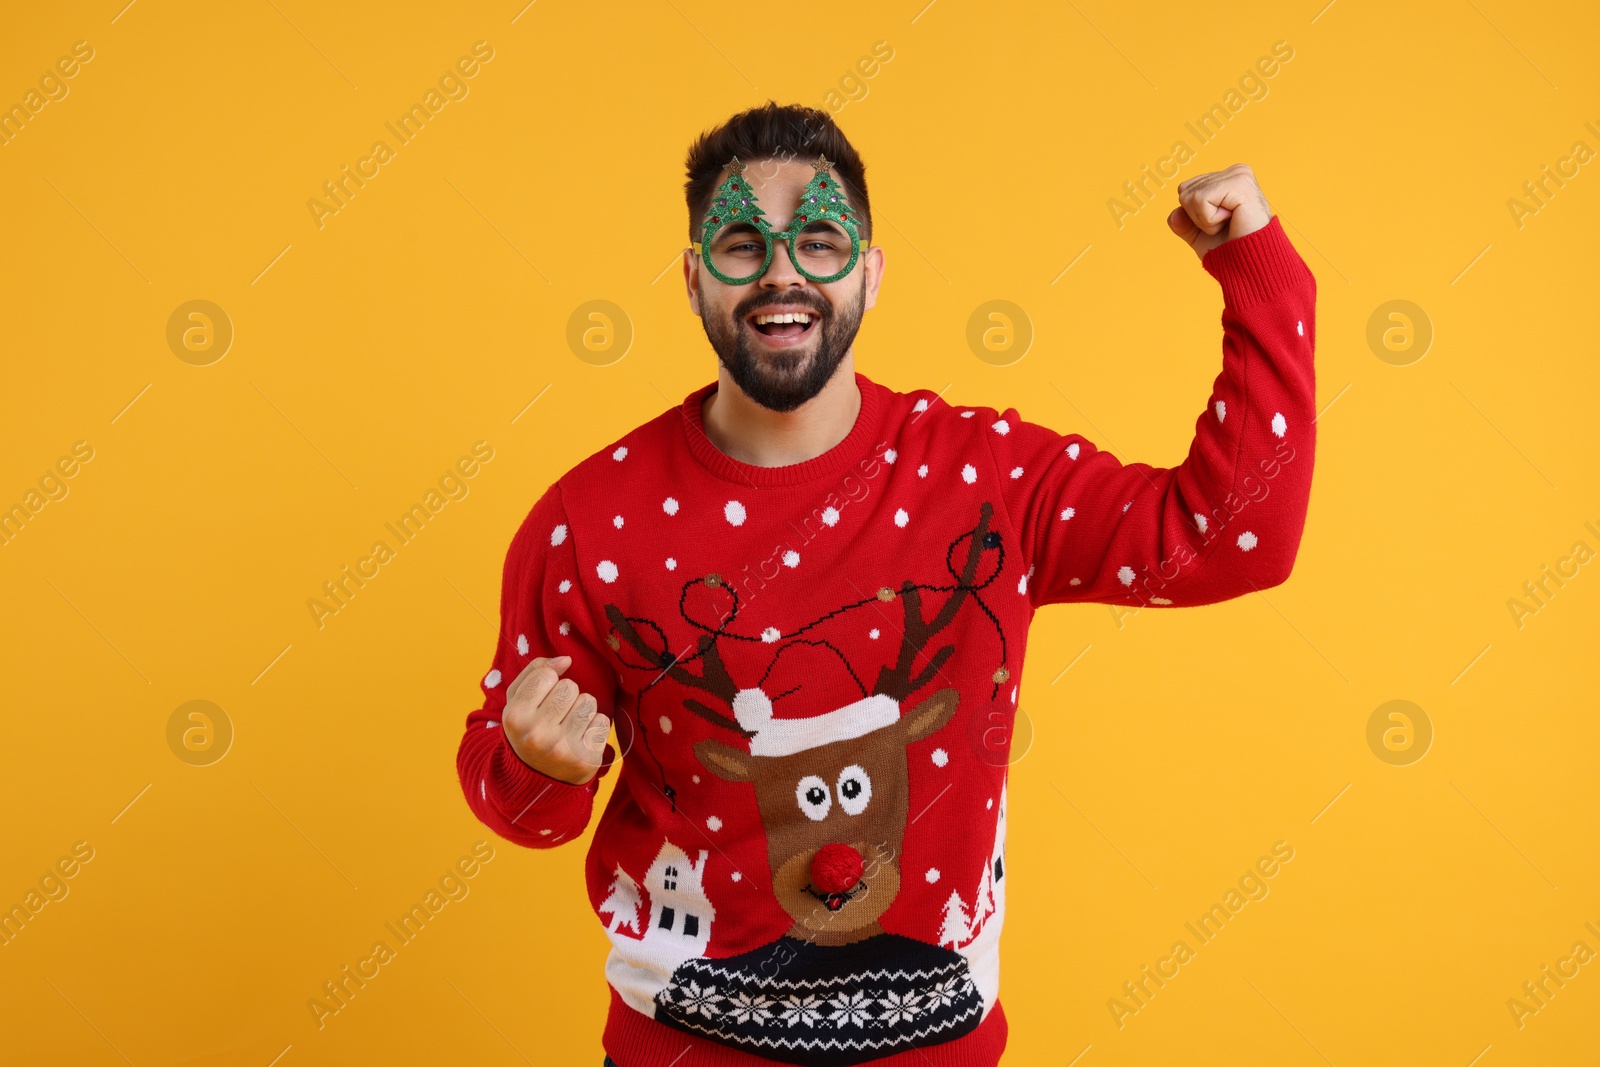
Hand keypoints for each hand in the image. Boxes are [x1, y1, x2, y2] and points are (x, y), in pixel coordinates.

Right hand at [501, 654, 610, 785]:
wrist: (536, 776)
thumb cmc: (528, 727)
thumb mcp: (517, 699)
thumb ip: (535, 671)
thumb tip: (566, 660)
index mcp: (515, 717)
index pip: (547, 675)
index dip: (549, 681)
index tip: (543, 696)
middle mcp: (537, 734)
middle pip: (570, 687)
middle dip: (567, 695)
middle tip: (557, 714)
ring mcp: (562, 749)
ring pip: (588, 702)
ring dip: (582, 709)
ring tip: (569, 725)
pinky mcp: (585, 758)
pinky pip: (602, 721)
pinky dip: (594, 726)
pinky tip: (580, 737)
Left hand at [1167, 164, 1272, 258]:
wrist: (1250, 264)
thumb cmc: (1230, 248)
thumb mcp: (1198, 235)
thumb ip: (1182, 223)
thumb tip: (1175, 214)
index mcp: (1227, 178)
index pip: (1185, 190)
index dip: (1194, 215)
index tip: (1219, 224)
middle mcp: (1235, 171)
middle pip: (1184, 191)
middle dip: (1198, 217)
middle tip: (1225, 225)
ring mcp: (1238, 175)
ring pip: (1191, 196)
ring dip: (1205, 220)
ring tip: (1230, 223)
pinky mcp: (1239, 183)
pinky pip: (1201, 199)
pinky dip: (1210, 220)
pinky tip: (1233, 220)